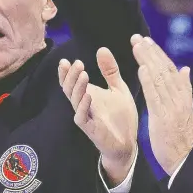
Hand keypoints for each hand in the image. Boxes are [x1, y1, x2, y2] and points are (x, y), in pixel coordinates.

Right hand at [58, 48, 137, 185]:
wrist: (128, 143)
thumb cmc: (121, 117)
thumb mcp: (118, 89)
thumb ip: (110, 71)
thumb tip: (102, 48)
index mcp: (86, 94)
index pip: (70, 82)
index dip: (65, 72)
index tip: (65, 61)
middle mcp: (82, 104)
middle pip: (69, 88)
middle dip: (71, 76)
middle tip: (78, 63)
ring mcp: (85, 116)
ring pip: (74, 100)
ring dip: (77, 86)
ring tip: (83, 73)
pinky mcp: (91, 129)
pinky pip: (82, 116)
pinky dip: (83, 105)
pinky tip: (88, 95)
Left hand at [131, 34, 192, 174]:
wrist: (184, 159)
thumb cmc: (181, 135)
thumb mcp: (184, 109)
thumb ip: (184, 89)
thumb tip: (184, 69)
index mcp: (182, 96)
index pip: (169, 70)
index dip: (157, 54)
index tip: (146, 41)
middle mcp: (179, 98)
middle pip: (163, 70)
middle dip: (150, 52)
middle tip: (137, 38)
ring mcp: (172, 107)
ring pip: (159, 79)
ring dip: (147, 60)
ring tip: (137, 46)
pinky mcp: (163, 117)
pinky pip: (155, 96)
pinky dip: (149, 81)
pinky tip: (141, 69)